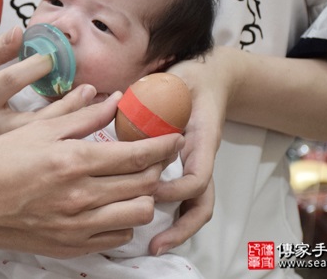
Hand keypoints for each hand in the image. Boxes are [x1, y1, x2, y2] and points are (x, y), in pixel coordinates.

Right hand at [0, 92, 184, 256]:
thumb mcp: (37, 130)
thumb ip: (81, 116)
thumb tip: (114, 101)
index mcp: (74, 161)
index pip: (137, 155)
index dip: (164, 145)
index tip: (176, 138)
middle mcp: (82, 197)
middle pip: (145, 184)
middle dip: (158, 168)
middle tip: (154, 157)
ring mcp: (78, 226)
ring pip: (138, 214)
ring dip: (144, 196)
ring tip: (133, 182)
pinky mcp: (71, 246)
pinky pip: (117, 237)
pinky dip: (123, 220)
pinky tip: (111, 205)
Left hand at [149, 47, 235, 254]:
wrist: (211, 79)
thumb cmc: (188, 80)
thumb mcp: (173, 82)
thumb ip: (149, 96)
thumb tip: (115, 105)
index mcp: (201, 139)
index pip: (198, 177)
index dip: (175, 189)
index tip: (150, 191)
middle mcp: (202, 158)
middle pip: (203, 203)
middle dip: (181, 227)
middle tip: (154, 245)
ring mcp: (198, 164)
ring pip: (198, 205)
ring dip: (180, 229)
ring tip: (155, 246)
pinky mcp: (190, 166)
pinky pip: (188, 197)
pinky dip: (176, 215)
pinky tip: (150, 219)